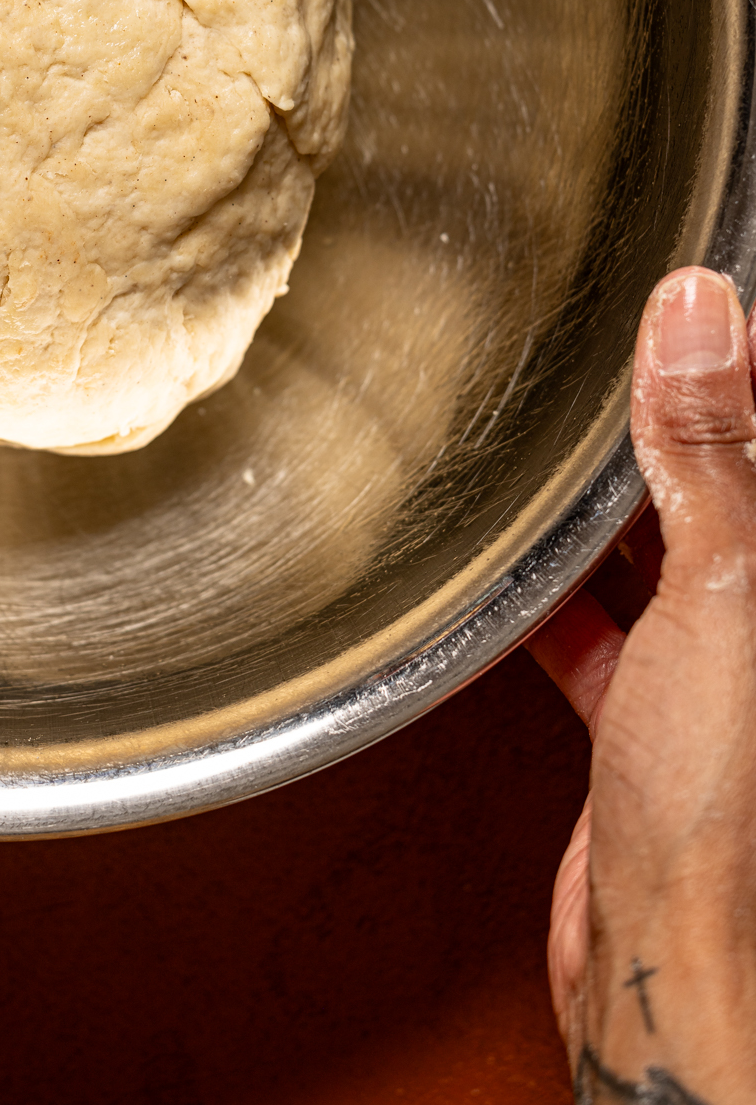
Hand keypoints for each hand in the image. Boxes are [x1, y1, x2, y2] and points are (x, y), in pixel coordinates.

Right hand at [530, 267, 755, 1100]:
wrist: (666, 957)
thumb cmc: (727, 807)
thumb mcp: (724, 594)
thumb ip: (711, 454)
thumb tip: (701, 312)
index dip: (731, 359)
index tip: (682, 289)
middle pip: (723, 482)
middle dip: (669, 421)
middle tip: (603, 347)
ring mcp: (723, 666)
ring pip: (666, 545)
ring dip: (611, 503)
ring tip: (553, 444)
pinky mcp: (659, 714)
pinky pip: (612, 622)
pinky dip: (563, 592)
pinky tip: (517, 567)